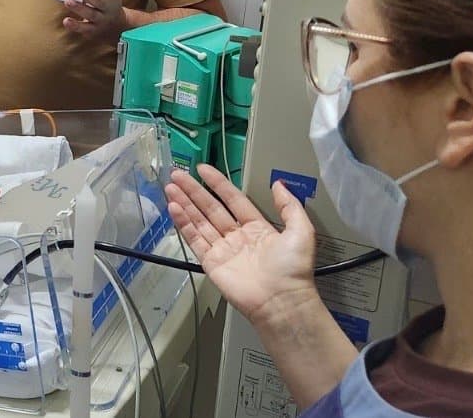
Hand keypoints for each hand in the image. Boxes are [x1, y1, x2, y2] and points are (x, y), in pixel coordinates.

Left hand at [63, 0, 122, 39]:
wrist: (117, 26)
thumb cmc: (109, 0)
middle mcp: (107, 7)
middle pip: (98, 2)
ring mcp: (100, 20)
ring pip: (90, 15)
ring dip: (79, 8)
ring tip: (68, 1)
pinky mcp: (92, 30)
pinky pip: (84, 29)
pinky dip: (75, 26)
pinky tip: (66, 21)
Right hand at [165, 165, 318, 324]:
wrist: (281, 302)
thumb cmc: (293, 270)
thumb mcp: (302, 231)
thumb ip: (289, 206)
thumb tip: (279, 184)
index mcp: (257, 228)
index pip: (233, 199)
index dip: (218, 183)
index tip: (203, 169)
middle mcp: (238, 237)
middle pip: (211, 208)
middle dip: (194, 190)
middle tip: (178, 175)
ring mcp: (223, 249)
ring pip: (199, 221)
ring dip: (184, 203)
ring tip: (171, 187)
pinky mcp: (211, 263)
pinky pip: (194, 239)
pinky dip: (183, 224)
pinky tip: (174, 208)